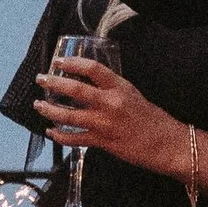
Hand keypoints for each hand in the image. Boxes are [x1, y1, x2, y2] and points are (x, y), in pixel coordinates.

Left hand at [34, 50, 180, 174]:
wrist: (168, 145)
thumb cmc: (153, 120)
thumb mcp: (134, 95)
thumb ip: (112, 89)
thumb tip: (90, 85)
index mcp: (120, 88)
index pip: (93, 69)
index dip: (73, 63)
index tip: (59, 61)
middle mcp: (110, 103)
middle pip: (75, 89)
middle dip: (53, 83)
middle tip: (41, 80)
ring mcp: (105, 123)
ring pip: (69, 115)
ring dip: (50, 110)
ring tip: (39, 105)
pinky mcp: (102, 142)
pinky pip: (74, 138)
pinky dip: (59, 135)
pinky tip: (51, 131)